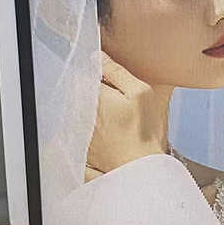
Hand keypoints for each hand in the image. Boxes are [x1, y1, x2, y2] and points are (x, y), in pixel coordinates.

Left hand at [86, 53, 155, 175]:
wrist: (140, 167)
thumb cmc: (143, 131)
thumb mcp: (139, 93)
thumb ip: (117, 72)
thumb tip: (98, 57)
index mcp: (95, 96)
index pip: (84, 75)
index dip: (96, 73)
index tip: (108, 77)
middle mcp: (83, 113)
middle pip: (80, 93)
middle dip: (93, 90)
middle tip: (115, 97)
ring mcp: (81, 131)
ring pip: (80, 111)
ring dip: (92, 108)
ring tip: (115, 115)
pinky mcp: (84, 147)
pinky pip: (81, 130)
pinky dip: (91, 126)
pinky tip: (110, 131)